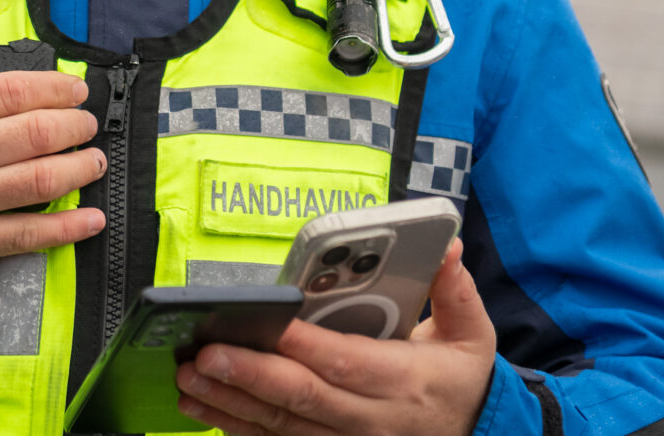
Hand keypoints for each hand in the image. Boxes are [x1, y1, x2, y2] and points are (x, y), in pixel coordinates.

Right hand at [0, 0, 106, 288]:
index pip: (12, 91)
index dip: (54, 88)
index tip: (74, 89)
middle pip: (36, 133)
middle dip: (75, 126)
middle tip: (88, 123)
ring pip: (39, 182)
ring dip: (78, 170)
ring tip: (94, 161)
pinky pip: (22, 237)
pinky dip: (64, 230)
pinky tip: (88, 221)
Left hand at [174, 239, 497, 435]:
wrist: (474, 435)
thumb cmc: (461, 379)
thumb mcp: (472, 333)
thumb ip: (454, 290)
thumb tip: (445, 246)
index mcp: (405, 381)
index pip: (346, 362)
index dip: (304, 345)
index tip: (268, 322)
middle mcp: (373, 420)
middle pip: (305, 399)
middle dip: (251, 376)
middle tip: (204, 354)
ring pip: (283, 428)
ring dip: (231, 406)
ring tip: (189, 380)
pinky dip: (238, 430)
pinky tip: (204, 409)